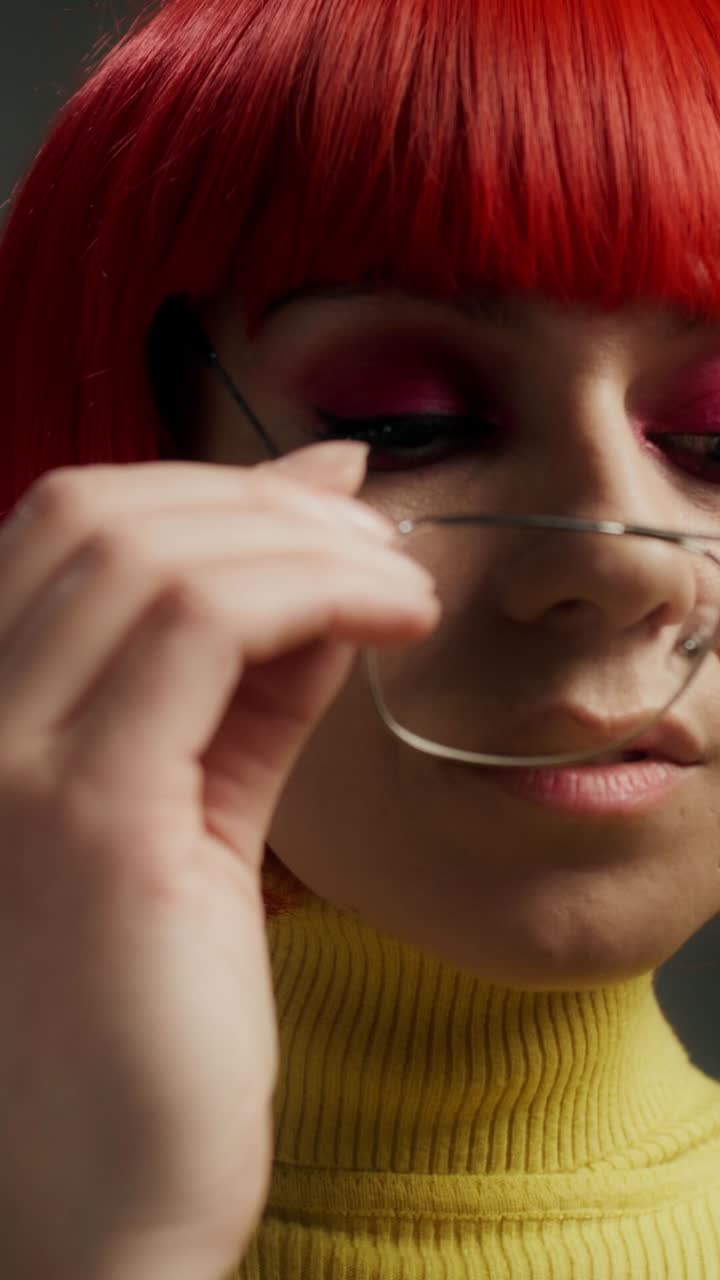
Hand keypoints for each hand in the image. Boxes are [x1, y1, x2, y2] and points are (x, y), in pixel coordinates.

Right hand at [0, 442, 437, 1278]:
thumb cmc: (136, 1032)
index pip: (67, 531)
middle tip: (369, 539)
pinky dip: (316, 589)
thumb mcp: (190, 820)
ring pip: (154, 554)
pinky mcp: (90, 822)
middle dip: (256, 500)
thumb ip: (246, 694)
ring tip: (396, 583)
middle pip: (99, 516)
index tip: (322, 507)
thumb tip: (317, 567)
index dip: (206, 493)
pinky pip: (205, 627)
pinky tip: (390, 615)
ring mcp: (6, 766)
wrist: (87, 1216)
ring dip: (304, 539)